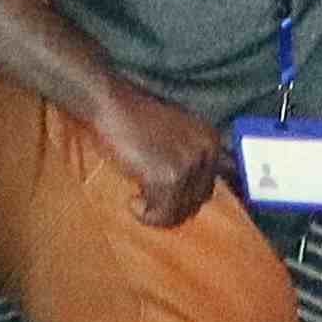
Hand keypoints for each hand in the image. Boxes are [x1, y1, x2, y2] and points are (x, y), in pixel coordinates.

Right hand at [86, 77, 224, 226]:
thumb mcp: (174, 136)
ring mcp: (188, 165)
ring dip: (155, 213)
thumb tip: (190, 203)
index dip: (180, 200)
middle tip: (145, 199)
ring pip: (178, 213)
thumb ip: (187, 162)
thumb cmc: (134, 122)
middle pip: (195, 204)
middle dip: (169, 208)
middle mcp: (206, 153)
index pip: (206, 190)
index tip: (159, 199)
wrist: (111, 105)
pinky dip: (145, 215)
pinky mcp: (168, 178)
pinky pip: (161, 215)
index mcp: (211, 141)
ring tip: (137, 197)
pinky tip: (132, 200)